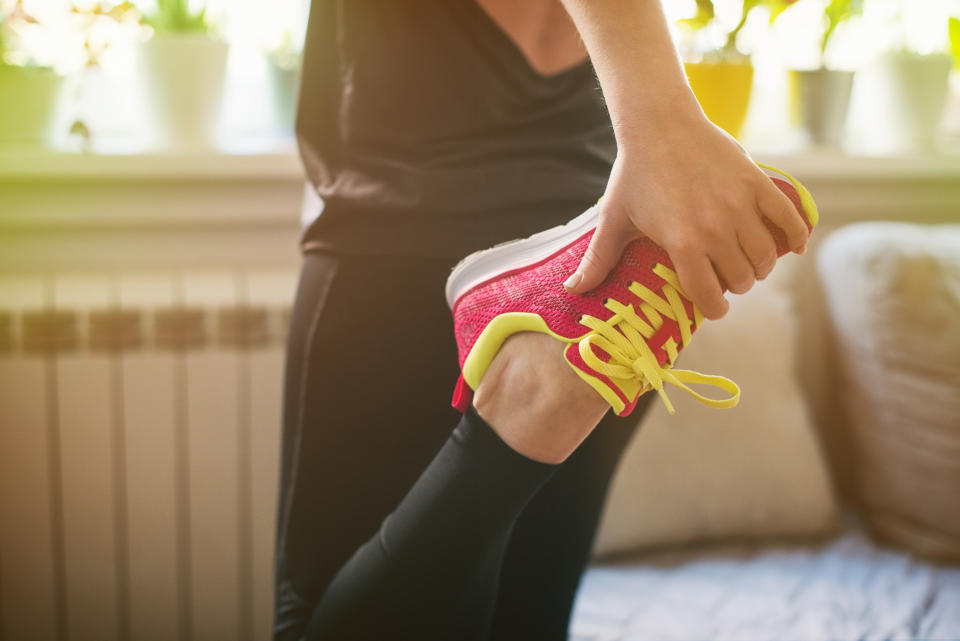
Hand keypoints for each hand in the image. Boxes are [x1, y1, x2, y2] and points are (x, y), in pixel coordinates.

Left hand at [563, 112, 809, 319]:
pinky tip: (792, 246)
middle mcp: (716, 229)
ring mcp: (741, 205)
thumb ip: (598, 260)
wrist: (660, 124)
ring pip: (766, 257)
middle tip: (726, 277)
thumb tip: (572, 291)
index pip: (709, 296)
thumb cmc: (634, 174)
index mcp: (683, 243)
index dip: (713, 308)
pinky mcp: (758, 184)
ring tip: (749, 262)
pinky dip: (797, 236)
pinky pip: (790, 218)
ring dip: (760, 266)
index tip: (712, 305)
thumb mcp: (613, 219)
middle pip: (742, 279)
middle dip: (735, 286)